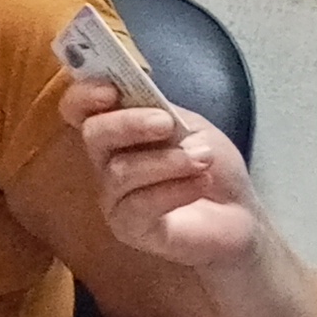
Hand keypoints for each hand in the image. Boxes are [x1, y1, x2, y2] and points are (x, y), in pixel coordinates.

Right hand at [68, 82, 271, 272]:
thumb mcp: (188, 125)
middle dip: (130, 124)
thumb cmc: (208, 164)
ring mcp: (114, 197)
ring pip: (120, 171)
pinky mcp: (128, 228)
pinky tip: (200, 184)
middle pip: (93, 135)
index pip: (78, 108)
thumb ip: (158, 108)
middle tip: (167, 124)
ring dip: (168, 161)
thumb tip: (135, 89)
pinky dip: (174, 189)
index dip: (84, 95)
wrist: (238, 213)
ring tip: (203, 160)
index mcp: (117, 128)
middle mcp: (105, 162)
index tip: (111, 91)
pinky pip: (138, 205)